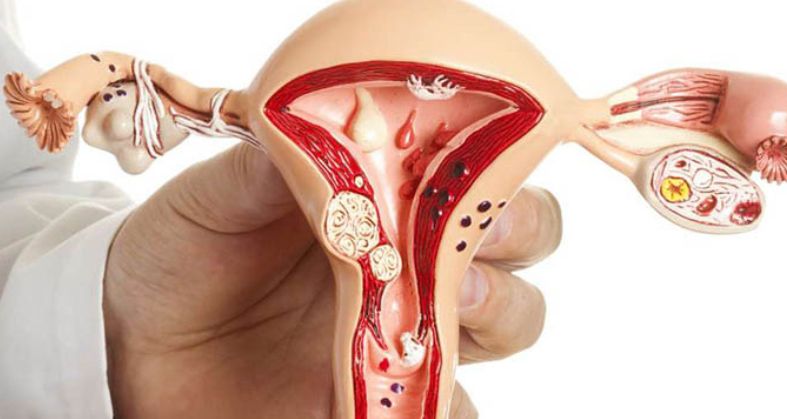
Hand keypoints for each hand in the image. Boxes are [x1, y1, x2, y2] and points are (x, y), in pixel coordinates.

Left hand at [103, 144, 561, 418]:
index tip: (478, 178)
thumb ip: (265, 170)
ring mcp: (403, 333)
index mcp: (385, 202)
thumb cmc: (184, 255)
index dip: (497, 179)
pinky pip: (446, 404)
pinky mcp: (383, 396)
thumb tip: (308, 126)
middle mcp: (410, 265)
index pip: (474, 181)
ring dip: (499, 317)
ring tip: (448, 311)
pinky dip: (448, 401)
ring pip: (502, 327)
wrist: (140, 342)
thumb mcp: (212, 201)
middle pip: (512, 255)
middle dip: (514, 245)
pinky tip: (416, 388)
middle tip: (471, 252)